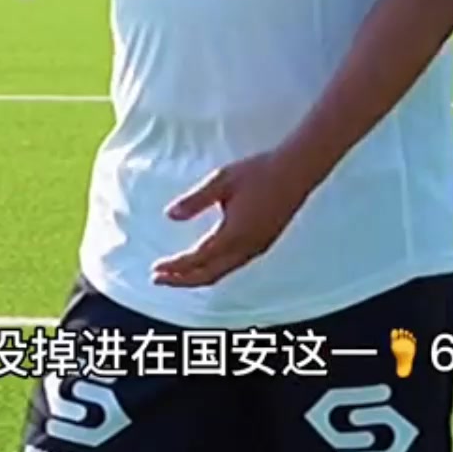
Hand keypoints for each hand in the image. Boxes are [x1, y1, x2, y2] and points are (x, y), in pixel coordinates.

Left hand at [151, 150, 310, 288]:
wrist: (296, 171)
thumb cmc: (258, 172)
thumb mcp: (221, 181)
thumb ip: (195, 201)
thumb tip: (169, 215)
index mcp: (233, 235)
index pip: (197, 260)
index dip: (175, 267)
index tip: (156, 270)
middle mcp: (246, 249)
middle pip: (209, 276)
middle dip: (182, 280)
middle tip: (158, 279)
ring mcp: (257, 248)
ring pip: (222, 273)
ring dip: (197, 276)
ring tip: (176, 274)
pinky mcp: (263, 243)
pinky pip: (233, 266)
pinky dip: (213, 270)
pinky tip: (205, 262)